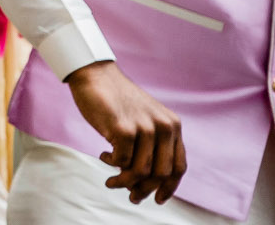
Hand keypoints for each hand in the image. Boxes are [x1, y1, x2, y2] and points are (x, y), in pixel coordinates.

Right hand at [65, 61, 184, 202]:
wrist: (95, 74)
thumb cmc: (117, 100)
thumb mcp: (145, 120)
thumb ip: (152, 144)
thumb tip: (145, 181)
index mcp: (172, 126)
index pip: (178, 167)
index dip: (169, 187)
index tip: (158, 199)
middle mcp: (164, 127)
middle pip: (161, 174)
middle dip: (144, 190)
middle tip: (130, 194)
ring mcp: (145, 127)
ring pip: (141, 172)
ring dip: (124, 182)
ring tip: (111, 180)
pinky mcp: (124, 129)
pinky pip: (121, 162)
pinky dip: (111, 164)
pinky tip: (104, 154)